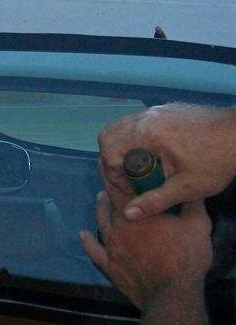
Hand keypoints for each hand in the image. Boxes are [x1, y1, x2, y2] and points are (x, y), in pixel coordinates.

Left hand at [79, 181, 212, 310]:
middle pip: (109, 202)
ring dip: (100, 208)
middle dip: (110, 188)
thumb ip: (191, 203)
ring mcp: (112, 246)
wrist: (171, 293)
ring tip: (100, 198)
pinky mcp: (109, 265)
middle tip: (110, 178)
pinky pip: (94, 251)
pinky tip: (82, 235)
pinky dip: (86, 242)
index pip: (120, 186)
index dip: (115, 173)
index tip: (110, 161)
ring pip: (100, 222)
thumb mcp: (197, 224)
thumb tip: (188, 188)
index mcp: (138, 212)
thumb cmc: (185, 256)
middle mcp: (119, 226)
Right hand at [97, 103, 235, 219]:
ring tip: (139, 164)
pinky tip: (153, 151)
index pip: (110, 152)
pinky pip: (136, 120)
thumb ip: (156, 201)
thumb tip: (128, 215)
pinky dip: (134, 136)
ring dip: (121, 145)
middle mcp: (146, 118)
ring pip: (120, 125)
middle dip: (111, 158)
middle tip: (130, 176)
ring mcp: (155, 110)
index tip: (131, 187)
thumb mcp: (187, 188)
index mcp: (148, 136)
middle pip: (108, 135)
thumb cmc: (216, 163)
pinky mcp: (165, 108)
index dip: (112, 174)